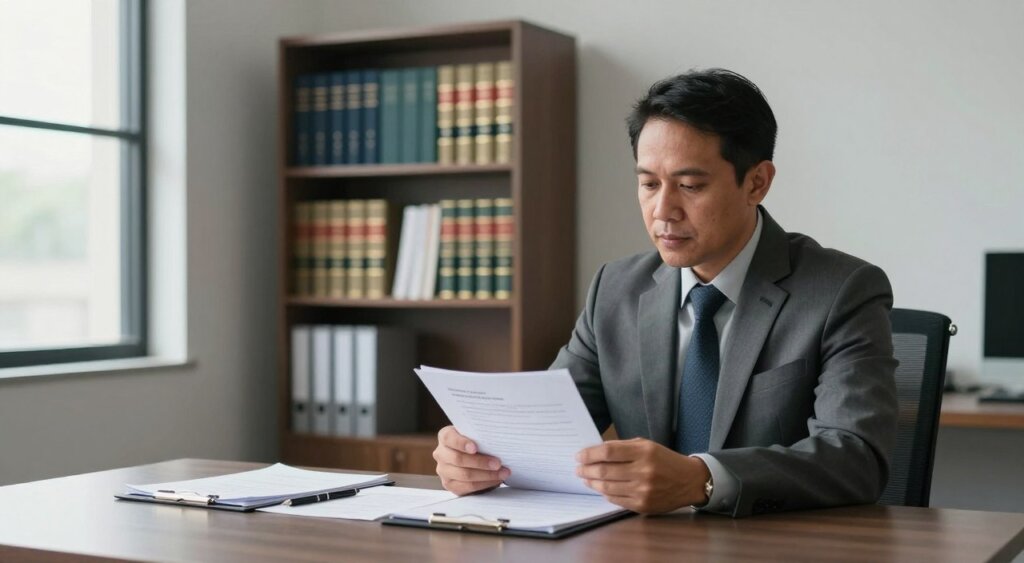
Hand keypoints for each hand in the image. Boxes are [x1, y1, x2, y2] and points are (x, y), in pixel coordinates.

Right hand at [433, 425, 510, 495]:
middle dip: (481, 462)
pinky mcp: (450, 485)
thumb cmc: (477, 443)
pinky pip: (468, 487)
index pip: (449, 438)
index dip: (461, 443)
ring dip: (487, 475)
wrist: (474, 457)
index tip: (475, 448)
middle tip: (498, 463)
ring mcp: (443, 471)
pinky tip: (496, 480)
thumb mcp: (476, 435)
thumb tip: (497, 442)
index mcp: (445, 437)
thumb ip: (480, 436)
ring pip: (464, 475)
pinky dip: (484, 484)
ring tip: (502, 472)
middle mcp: (441, 454)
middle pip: (458, 459)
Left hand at [575, 438, 710, 513]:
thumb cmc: (665, 460)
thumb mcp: (647, 446)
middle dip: (586, 469)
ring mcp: (643, 491)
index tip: (579, 456)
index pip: (608, 452)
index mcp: (644, 452)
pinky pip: (616, 500)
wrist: (689, 481)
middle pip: (605, 470)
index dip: (590, 454)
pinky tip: (601, 488)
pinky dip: (605, 493)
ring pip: (607, 487)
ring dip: (592, 482)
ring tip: (586, 478)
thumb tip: (595, 451)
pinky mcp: (643, 506)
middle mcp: (644, 471)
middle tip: (578, 469)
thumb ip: (623, 447)